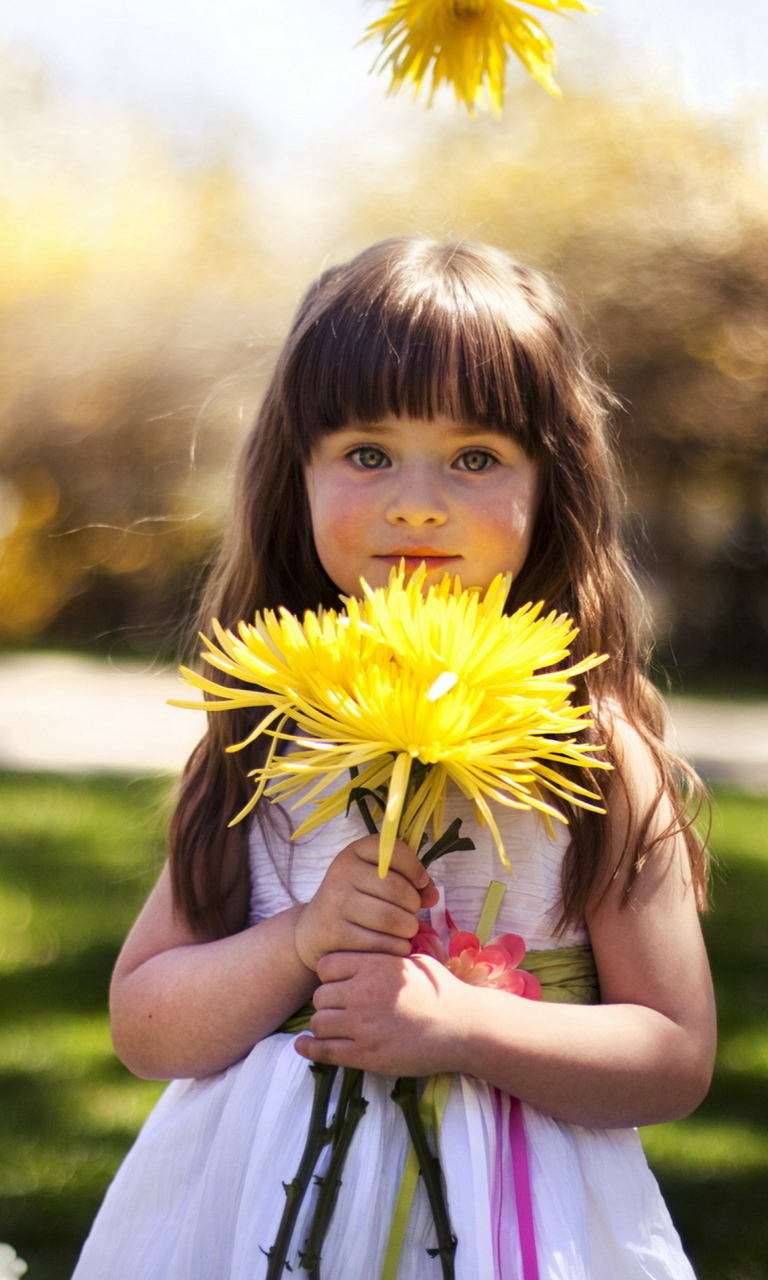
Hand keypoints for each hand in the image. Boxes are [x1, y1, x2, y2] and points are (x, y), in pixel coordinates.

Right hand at [293, 836, 438, 971]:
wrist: (315, 930)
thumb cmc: (358, 901)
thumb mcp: (378, 880)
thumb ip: (411, 881)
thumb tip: (432, 897)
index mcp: (355, 852)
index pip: (394, 850)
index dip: (415, 868)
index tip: (419, 883)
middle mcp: (342, 873)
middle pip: (397, 889)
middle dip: (413, 905)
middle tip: (411, 913)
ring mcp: (336, 903)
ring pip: (390, 919)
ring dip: (408, 928)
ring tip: (405, 929)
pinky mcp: (336, 934)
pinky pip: (382, 943)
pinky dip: (397, 947)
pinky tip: (394, 945)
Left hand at [294, 950, 469, 1075]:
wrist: (462, 1027)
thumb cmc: (441, 992)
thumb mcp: (412, 961)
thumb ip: (383, 957)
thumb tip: (368, 948)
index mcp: (374, 966)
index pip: (326, 966)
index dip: (330, 975)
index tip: (339, 983)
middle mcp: (363, 993)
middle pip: (320, 996)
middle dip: (327, 1002)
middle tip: (340, 1009)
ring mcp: (362, 1025)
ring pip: (318, 1022)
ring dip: (323, 1026)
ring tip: (333, 1028)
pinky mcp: (365, 1055)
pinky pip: (324, 1051)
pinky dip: (310, 1049)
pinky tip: (305, 1046)